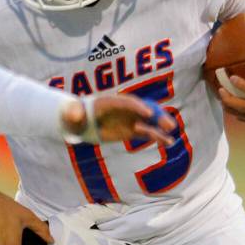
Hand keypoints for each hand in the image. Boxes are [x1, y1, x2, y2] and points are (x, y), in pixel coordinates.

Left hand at [61, 96, 175, 144]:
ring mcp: (129, 119)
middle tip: (167, 123)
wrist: (81, 120)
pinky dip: (158, 136)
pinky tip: (168, 142)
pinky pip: (147, 132)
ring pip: (149, 122)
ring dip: (160, 128)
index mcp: (111, 102)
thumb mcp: (73, 114)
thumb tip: (75, 114)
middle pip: (143, 109)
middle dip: (156, 115)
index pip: (127, 102)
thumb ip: (75, 113)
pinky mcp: (132, 130)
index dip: (137, 107)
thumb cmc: (76, 115)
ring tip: (170, 136)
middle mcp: (124, 109)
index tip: (147, 113)